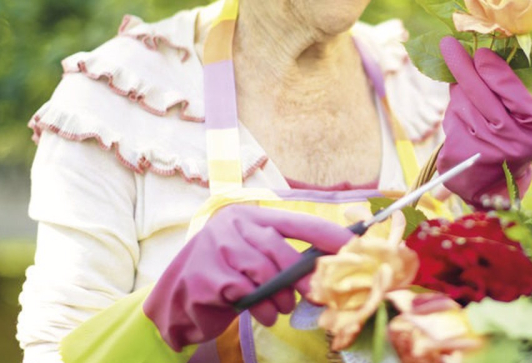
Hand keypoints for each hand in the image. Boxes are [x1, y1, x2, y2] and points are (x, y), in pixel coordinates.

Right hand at [142, 205, 353, 349]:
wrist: (177, 301)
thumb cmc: (225, 277)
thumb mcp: (254, 261)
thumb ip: (282, 259)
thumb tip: (325, 270)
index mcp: (250, 217)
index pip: (297, 222)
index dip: (326, 235)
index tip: (353, 245)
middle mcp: (231, 225)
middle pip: (278, 249)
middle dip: (300, 276)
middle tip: (311, 295)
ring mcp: (214, 247)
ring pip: (262, 272)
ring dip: (277, 297)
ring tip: (278, 310)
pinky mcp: (205, 275)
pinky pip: (244, 292)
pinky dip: (257, 307)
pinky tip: (258, 314)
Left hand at [436, 37, 531, 208]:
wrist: (498, 187)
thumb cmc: (514, 141)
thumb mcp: (525, 120)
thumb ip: (510, 92)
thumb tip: (479, 57)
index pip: (511, 91)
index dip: (493, 70)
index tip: (481, 53)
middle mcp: (510, 142)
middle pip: (480, 94)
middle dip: (463, 66)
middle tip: (449, 44)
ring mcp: (483, 150)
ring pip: (461, 103)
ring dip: (460, 93)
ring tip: (471, 101)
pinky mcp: (460, 156)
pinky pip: (451, 119)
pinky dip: (455, 113)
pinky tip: (464, 121)